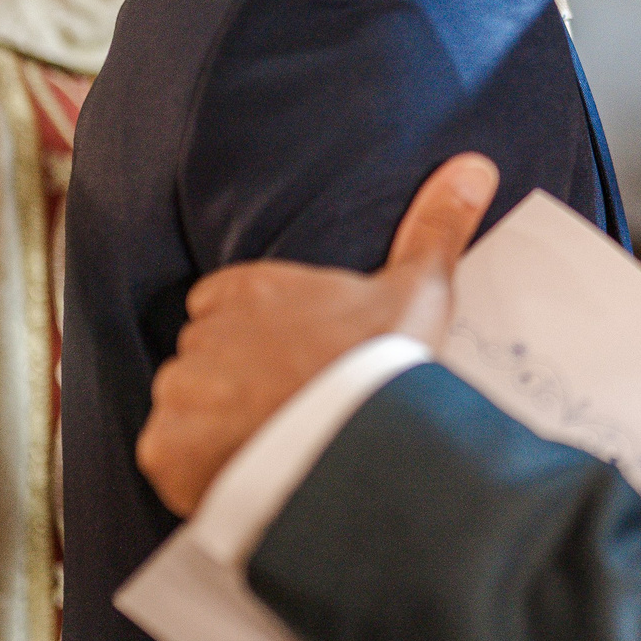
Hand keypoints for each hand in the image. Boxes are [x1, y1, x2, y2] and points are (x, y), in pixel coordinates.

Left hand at [136, 154, 500, 516]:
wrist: (361, 446)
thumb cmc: (386, 365)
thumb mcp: (419, 290)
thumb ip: (435, 227)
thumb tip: (472, 165)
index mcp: (250, 289)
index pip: (223, 303)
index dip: (256, 335)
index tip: (289, 360)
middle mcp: (206, 334)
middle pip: (205, 356)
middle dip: (233, 380)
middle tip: (286, 407)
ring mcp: (182, 392)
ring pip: (186, 406)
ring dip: (213, 425)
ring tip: (269, 447)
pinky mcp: (167, 449)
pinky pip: (169, 458)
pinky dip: (197, 469)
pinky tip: (243, 475)